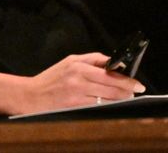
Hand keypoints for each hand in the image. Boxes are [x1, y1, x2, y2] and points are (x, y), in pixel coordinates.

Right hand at [0, 53, 144, 114]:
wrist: (30, 95)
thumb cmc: (50, 79)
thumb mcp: (68, 62)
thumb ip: (90, 60)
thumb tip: (112, 63)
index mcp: (77, 64)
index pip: (108, 70)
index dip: (125, 77)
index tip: (136, 81)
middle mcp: (78, 77)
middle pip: (112, 85)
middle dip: (128, 89)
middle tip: (136, 91)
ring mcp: (77, 92)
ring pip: (108, 97)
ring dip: (121, 99)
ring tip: (126, 98)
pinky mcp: (76, 105)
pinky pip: (99, 106)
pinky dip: (108, 106)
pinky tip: (113, 105)